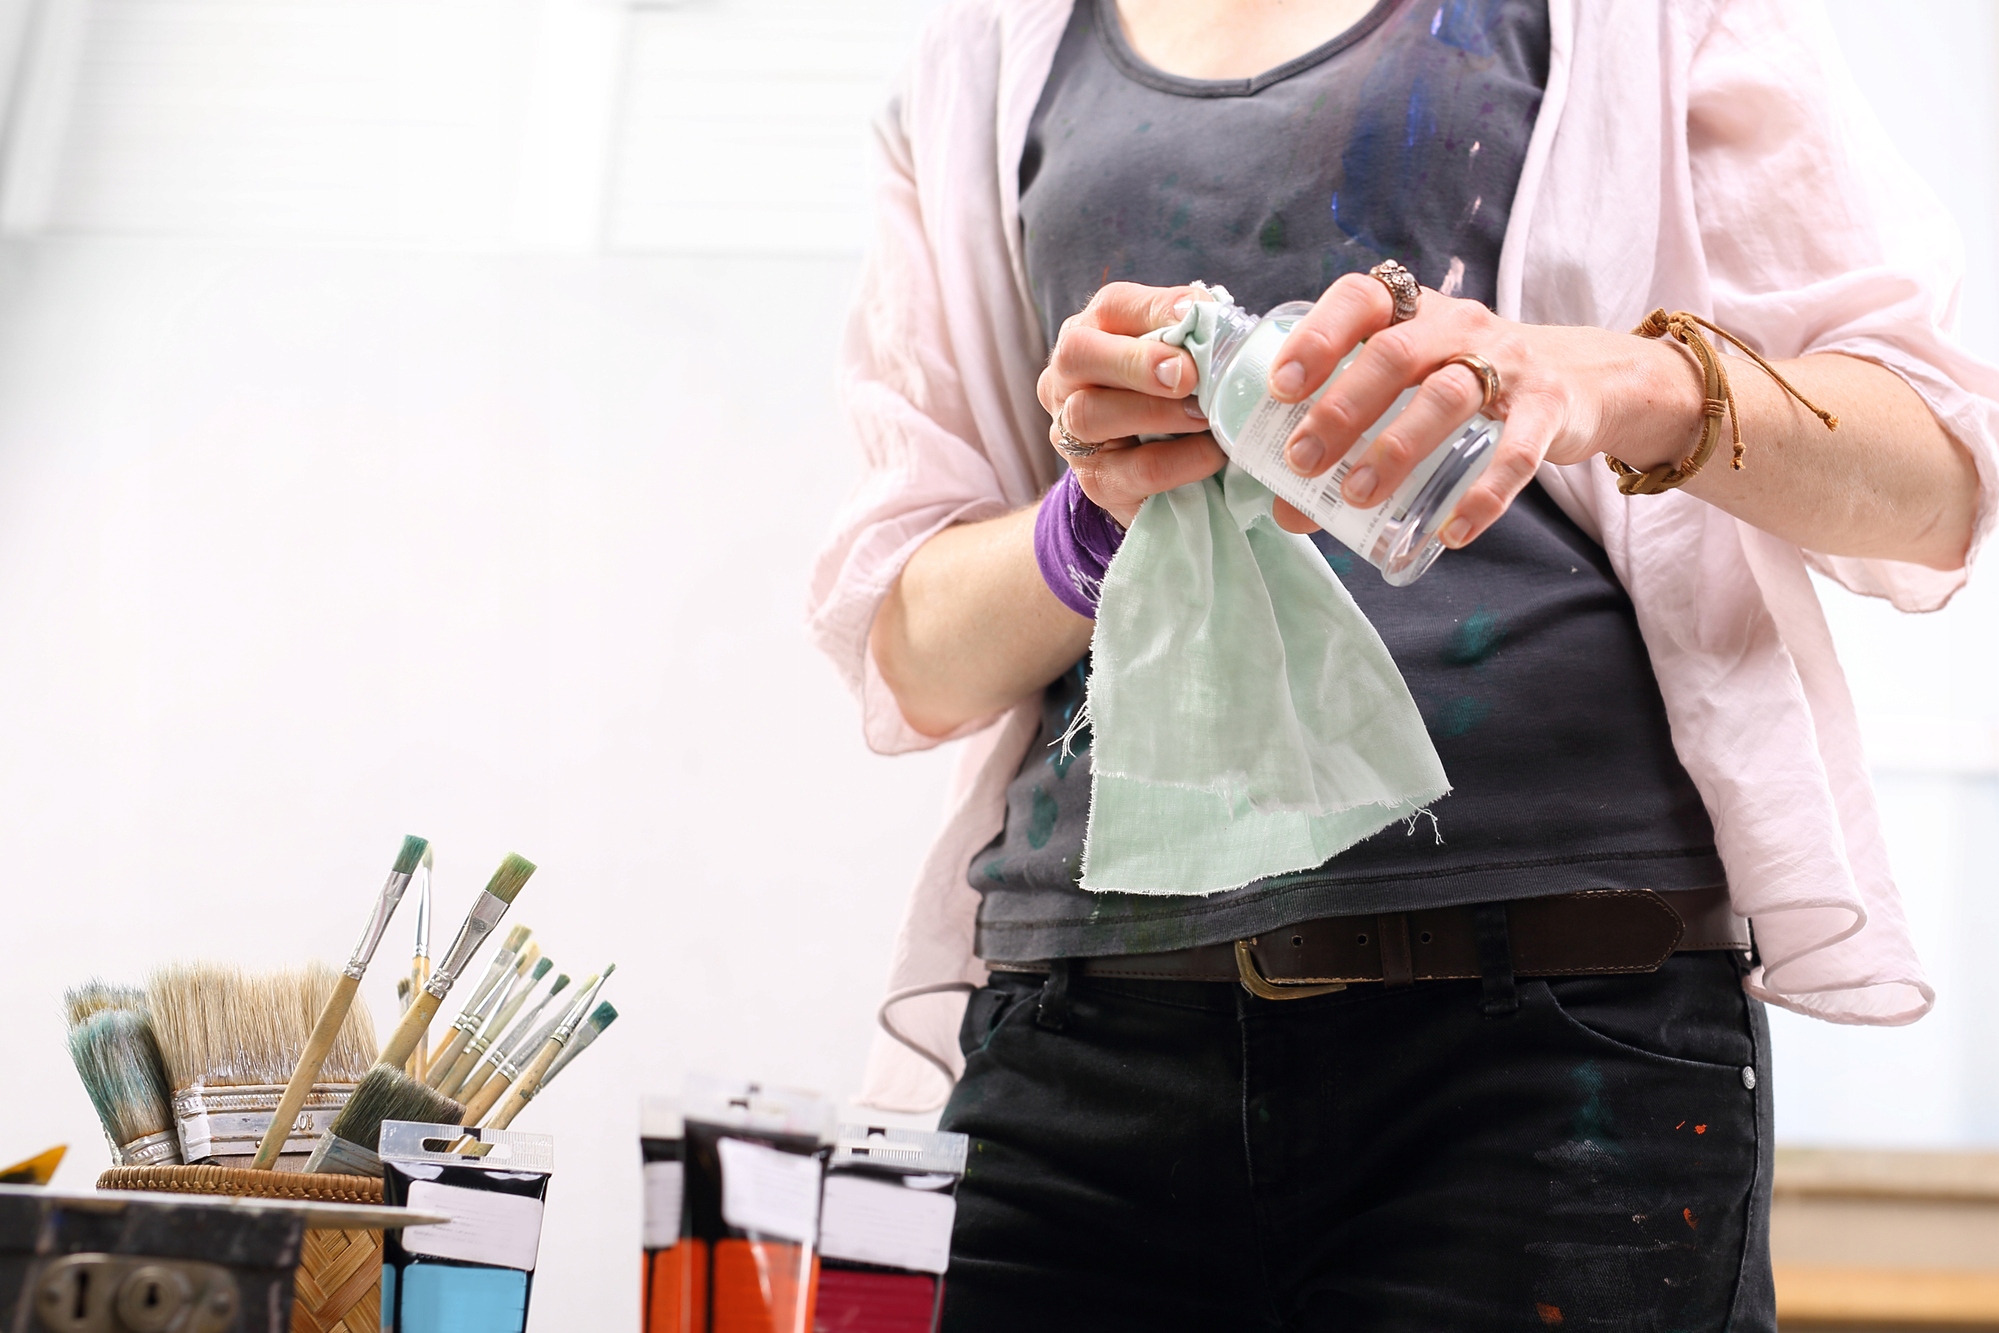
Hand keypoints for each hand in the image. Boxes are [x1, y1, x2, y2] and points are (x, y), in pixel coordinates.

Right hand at [1037, 282, 1226, 527]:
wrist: (1162, 470)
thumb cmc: (1172, 397)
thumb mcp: (1179, 358)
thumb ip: (1191, 336)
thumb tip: (1215, 320)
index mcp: (1092, 333)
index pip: (1111, 306)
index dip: (1154, 308)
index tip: (1197, 314)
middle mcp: (1066, 378)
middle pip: (1078, 354)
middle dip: (1135, 361)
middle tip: (1187, 375)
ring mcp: (1070, 432)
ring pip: (1091, 414)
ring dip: (1156, 412)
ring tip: (1205, 415)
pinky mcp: (1095, 480)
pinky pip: (1132, 470)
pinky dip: (1179, 461)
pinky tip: (1212, 454)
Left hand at [1263, 272, 1702, 540]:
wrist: (1579, 379)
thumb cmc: (1465, 383)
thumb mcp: (1411, 389)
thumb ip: (1352, 438)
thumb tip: (1286, 509)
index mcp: (1412, 311)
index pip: (1360, 299)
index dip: (1316, 337)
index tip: (1280, 388)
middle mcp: (1457, 326)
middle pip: (1395, 355)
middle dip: (1342, 408)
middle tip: (1302, 459)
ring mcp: (1507, 364)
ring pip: (1448, 397)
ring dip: (1397, 448)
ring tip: (1358, 495)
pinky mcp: (1548, 409)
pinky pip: (1516, 454)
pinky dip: (1482, 496)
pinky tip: (1449, 530)